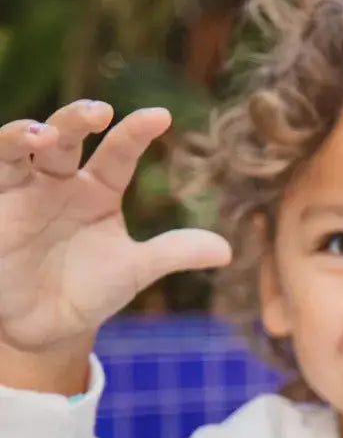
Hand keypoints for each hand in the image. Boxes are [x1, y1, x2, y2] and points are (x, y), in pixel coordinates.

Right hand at [0, 101, 230, 391]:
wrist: (47, 325)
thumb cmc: (90, 290)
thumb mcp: (134, 271)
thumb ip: (173, 254)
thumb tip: (227, 250)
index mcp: (99, 189)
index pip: (119, 153)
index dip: (137, 133)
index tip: (161, 116)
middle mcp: (59, 181)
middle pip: (67, 136)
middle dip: (79, 119)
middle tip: (100, 112)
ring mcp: (23, 191)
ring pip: (18, 147)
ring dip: (25, 135)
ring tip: (44, 135)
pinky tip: (13, 150)